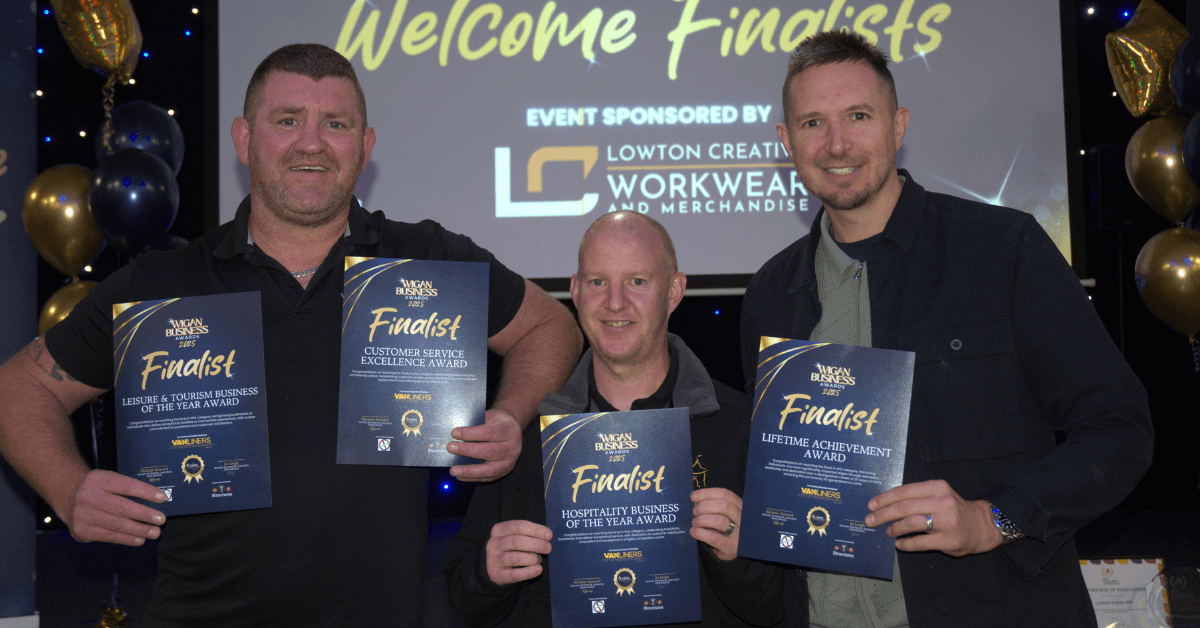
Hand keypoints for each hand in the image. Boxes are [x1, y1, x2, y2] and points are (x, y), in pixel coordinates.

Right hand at [61, 469, 165, 545]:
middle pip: (121, 507)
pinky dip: (127, 539)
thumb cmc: (98, 489)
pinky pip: (109, 536)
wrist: (68, 497)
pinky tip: (139, 539)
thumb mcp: (108, 480)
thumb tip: (157, 500)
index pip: (126, 485)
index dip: (145, 492)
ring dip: (139, 530)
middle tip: (160, 519)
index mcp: (98, 480)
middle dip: (144, 515)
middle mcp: (88, 496)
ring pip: (116, 524)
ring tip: (154, 532)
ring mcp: (83, 514)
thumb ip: (127, 488)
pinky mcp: (82, 530)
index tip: (162, 498)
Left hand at [448, 409, 521, 481]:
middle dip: (467, 451)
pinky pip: (487, 478)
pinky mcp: (504, 472)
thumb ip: (476, 424)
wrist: (513, 431)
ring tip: (453, 470)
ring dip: (469, 471)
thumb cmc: (498, 423)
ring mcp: (509, 462)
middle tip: (451, 448)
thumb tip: (455, 433)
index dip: (470, 434)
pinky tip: (460, 476)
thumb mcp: (491, 417)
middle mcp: (512, 447)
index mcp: (509, 430)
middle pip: (489, 451)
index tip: (454, 433)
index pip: (488, 433)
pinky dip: (472, 478)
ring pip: (489, 469)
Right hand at [485, 520, 552, 584]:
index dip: (536, 530)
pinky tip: (538, 570)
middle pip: (517, 542)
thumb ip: (528, 533)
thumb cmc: (510, 548)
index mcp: (499, 530)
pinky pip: (514, 575)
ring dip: (533, 558)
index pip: (519, 526)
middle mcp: (494, 543)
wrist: (494, 566)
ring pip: (516, 558)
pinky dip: (529, 572)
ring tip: (539, 559)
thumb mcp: (514, 536)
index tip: (549, 535)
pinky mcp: (496, 575)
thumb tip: (547, 534)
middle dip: (537, 544)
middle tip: (548, 548)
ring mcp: (493, 560)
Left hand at [689, 487, 741, 560]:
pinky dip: (700, 533)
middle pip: (723, 506)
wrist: (735, 552)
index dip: (707, 493)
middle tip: (695, 512)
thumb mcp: (725, 515)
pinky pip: (714, 538)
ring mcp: (739, 534)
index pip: (725, 494)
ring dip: (702, 520)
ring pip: (720, 521)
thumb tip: (696, 499)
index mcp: (741, 507)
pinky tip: (693, 532)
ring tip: (694, 523)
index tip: (693, 497)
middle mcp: (743, 519)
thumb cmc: (725, 530)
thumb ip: (713, 506)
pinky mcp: (731, 548)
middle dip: (704, 506)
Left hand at [865, 479, 1001, 556]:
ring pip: (911, 523)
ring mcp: (946, 522)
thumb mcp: (939, 495)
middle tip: (870, 520)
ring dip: (894, 528)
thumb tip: (885, 503)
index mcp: (937, 487)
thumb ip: (917, 496)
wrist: (981, 525)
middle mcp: (942, 502)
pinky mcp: (948, 540)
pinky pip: (920, 542)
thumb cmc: (953, 509)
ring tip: (888, 531)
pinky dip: (906, 543)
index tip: (871, 505)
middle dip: (883, 514)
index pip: (904, 491)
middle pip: (904, 507)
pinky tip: (899, 544)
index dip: (885, 498)